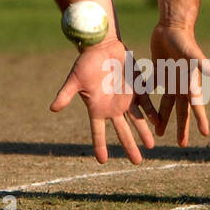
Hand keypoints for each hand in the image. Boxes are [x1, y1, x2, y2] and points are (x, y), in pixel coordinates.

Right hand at [51, 39, 158, 163]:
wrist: (101, 47)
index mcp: (97, 108)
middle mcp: (113, 107)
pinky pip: (146, 104)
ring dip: (144, 133)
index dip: (100, 146)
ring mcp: (126, 99)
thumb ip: (66, 95)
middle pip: (122, 131)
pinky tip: (157, 122)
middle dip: (129, 146)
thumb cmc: (86, 62)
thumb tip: (52, 108)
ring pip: (137, 120)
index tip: (102, 161)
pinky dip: (151, 113)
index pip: (98, 131)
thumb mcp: (75, 79)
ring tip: (151, 146)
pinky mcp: (137, 88)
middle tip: (137, 162)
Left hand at [149, 23, 209, 145]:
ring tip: (158, 133)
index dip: (200, 120)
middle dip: (181, 127)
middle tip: (181, 145)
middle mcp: (180, 84)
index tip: (205, 134)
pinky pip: (152, 90)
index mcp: (189, 83)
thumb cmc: (184, 40)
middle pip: (181, 110)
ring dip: (163, 117)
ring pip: (165, 104)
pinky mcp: (158, 72)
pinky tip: (142, 112)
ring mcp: (169, 80)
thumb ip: (202, 63)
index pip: (196, 105)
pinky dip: (148, 101)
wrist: (172, 27)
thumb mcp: (192, 53)